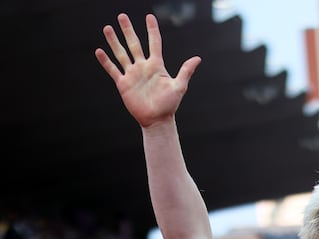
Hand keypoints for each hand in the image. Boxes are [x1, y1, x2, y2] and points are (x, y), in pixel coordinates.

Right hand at [95, 13, 200, 127]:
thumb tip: (197, 58)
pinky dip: (106, 61)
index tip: (149, 16)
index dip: (152, 30)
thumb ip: (186, 71)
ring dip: (114, 41)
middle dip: (128, 30)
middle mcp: (143, 67)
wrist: (157, 120)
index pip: (154, 43)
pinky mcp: (123, 84)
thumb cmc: (169, 105)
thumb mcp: (179, 87)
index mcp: (157, 65)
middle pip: (134, 44)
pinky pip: (113, 70)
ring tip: (107, 28)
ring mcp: (132, 74)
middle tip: (122, 16)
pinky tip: (99, 51)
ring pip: (121, 54)